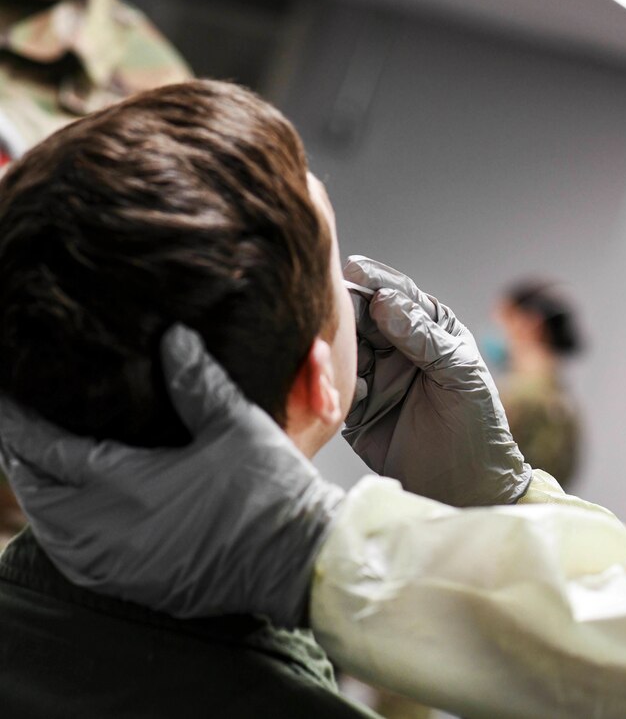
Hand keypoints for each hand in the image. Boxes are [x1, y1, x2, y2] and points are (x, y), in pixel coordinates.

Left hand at [0, 324, 341, 625]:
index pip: (52, 452)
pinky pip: (79, 562)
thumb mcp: (236, 425)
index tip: (7, 400)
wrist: (300, 558)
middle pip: (41, 495)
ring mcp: (122, 565)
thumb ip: (197, 381)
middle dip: (24, 461)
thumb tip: (173, 336)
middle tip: (18, 430)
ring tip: (39, 470)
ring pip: (55, 533)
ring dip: (42, 499)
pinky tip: (72, 520)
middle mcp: (113, 531)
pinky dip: (65, 535)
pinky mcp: (139, 585)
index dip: (21, 425)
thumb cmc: (272, 492)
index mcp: (130, 486)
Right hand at [343, 255, 530, 505]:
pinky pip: (334, 386)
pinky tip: (335, 388)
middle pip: (362, 316)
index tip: (353, 272)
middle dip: (345, 311)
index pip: (398, 295)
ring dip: (332, 347)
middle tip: (330, 309)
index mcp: (429, 328)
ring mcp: (374, 375)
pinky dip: (329, 383)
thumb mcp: (459, 374)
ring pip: (342, 349)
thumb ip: (423, 337)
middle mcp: (397, 346)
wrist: (467, 484)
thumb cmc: (477, 424)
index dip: (375, 281)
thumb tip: (384, 301)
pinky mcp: (354, 407)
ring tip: (326, 347)